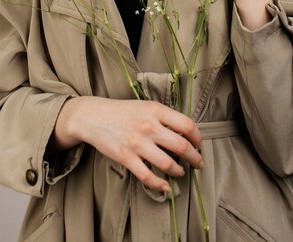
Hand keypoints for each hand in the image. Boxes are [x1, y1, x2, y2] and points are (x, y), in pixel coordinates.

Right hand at [54, 96, 203, 192]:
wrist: (94, 116)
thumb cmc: (123, 112)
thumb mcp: (146, 106)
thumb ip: (165, 117)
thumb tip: (187, 133)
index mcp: (156, 110)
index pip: (187, 125)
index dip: (198, 138)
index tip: (199, 144)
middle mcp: (148, 126)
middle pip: (182, 146)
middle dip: (195, 158)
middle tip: (198, 163)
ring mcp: (137, 143)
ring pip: (167, 164)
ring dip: (179, 172)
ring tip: (181, 172)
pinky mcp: (126, 158)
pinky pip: (147, 176)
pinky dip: (159, 184)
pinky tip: (165, 186)